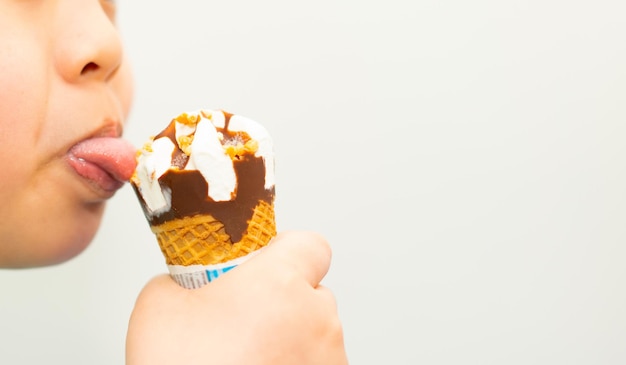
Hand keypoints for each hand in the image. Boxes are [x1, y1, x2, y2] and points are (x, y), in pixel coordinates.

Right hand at [126, 231, 347, 364]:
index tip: (262, 264)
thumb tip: (188, 283)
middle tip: (243, 319)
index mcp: (282, 283)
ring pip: (314, 331)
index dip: (285, 251)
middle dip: (281, 300)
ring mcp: (329, 358)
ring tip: (247, 356)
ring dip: (289, 337)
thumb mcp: (157, 306)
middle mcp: (317, 319)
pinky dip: (294, 364)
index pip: (310, 244)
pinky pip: (315, 361)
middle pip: (311, 291)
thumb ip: (183, 279)